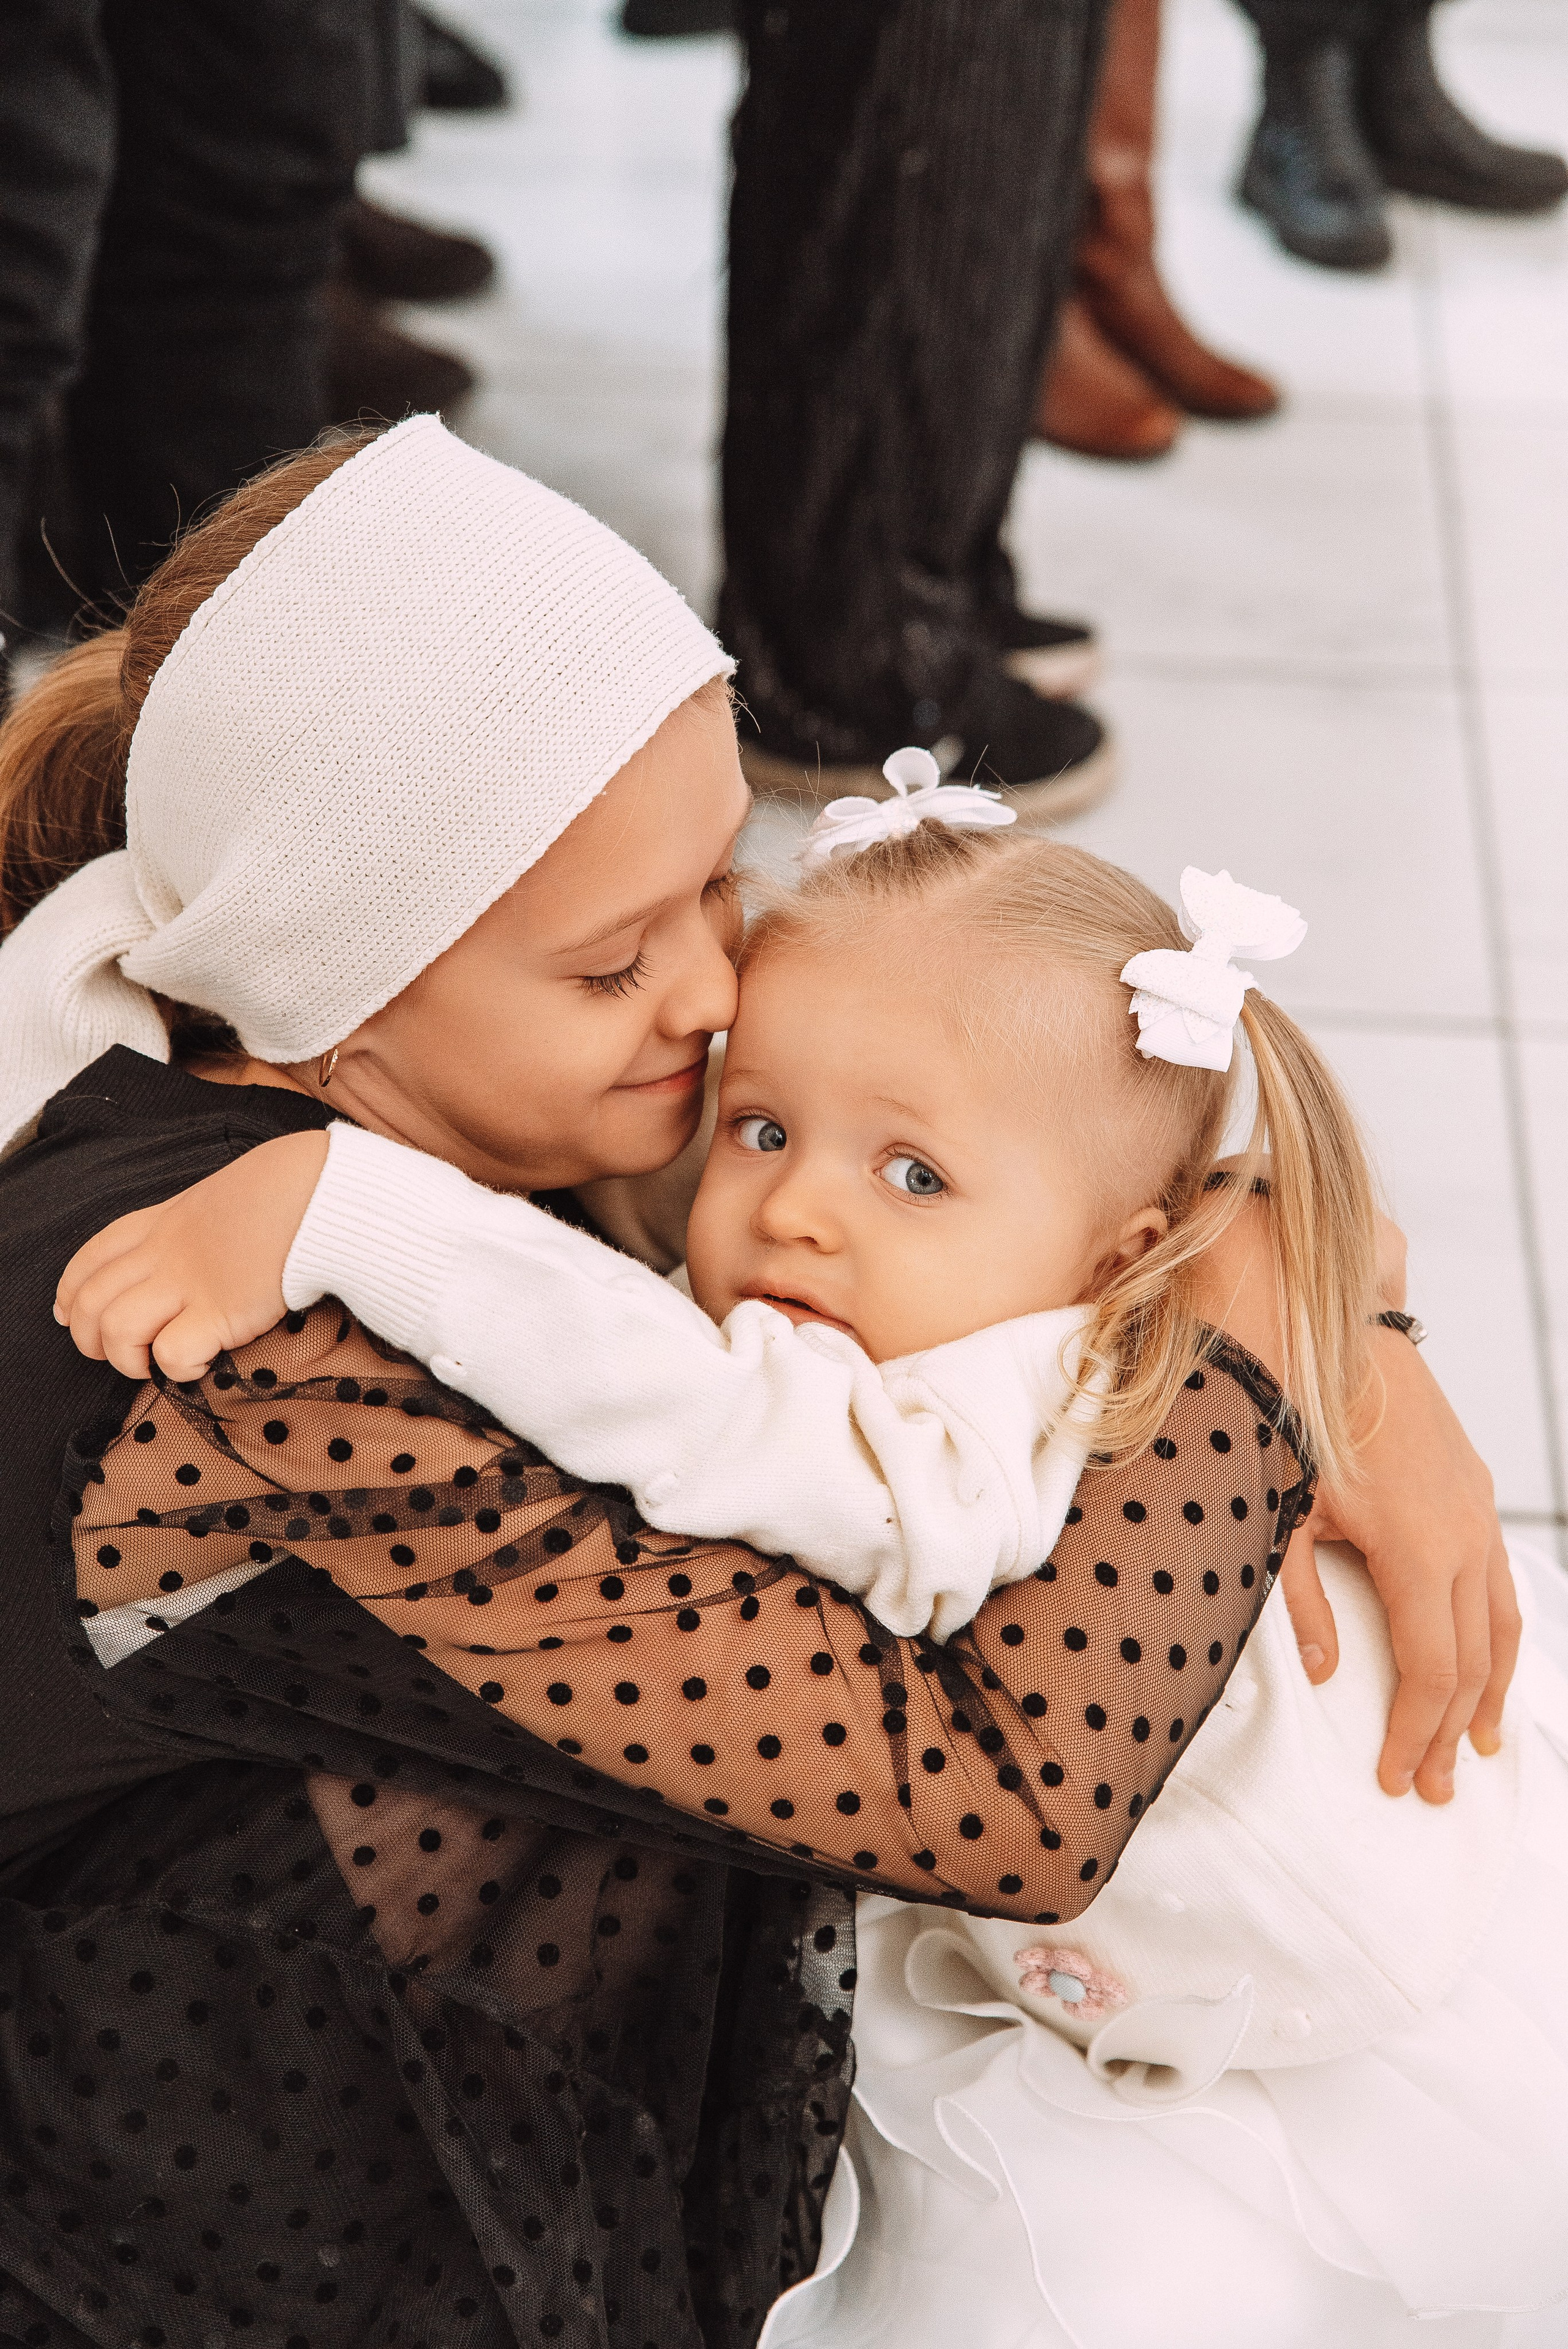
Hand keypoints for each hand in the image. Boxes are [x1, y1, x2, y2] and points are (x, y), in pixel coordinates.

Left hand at [55, 1130, 330, 1380]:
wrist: (323, 1193)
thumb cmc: (290, 1189)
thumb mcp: (224, 1195)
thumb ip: (199, 1222)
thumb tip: (206, 1244)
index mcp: (164, 1221)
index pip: (92, 1257)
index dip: (70, 1291)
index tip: (67, 1313)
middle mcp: (164, 1253)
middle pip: (89, 1301)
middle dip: (89, 1337)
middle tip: (118, 1353)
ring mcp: (189, 1283)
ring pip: (115, 1331)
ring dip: (127, 1359)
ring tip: (158, 1362)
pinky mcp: (220, 1314)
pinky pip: (170, 1355)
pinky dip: (178, 1369)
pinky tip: (204, 1361)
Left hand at [1278, 1327, 1518, 1803]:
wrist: (1342, 1335)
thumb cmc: (1299, 1419)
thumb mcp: (1283, 1513)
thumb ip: (1303, 1601)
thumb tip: (1326, 1675)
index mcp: (1417, 1548)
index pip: (1431, 1670)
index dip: (1416, 1732)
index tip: (1398, 1778)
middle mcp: (1464, 1536)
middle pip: (1473, 1662)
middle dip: (1452, 1731)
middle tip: (1435, 1788)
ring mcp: (1479, 1514)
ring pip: (1502, 1626)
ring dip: (1492, 1693)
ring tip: (1480, 1747)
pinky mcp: (1478, 1495)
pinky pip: (1501, 1585)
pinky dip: (1499, 1637)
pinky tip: (1488, 1665)